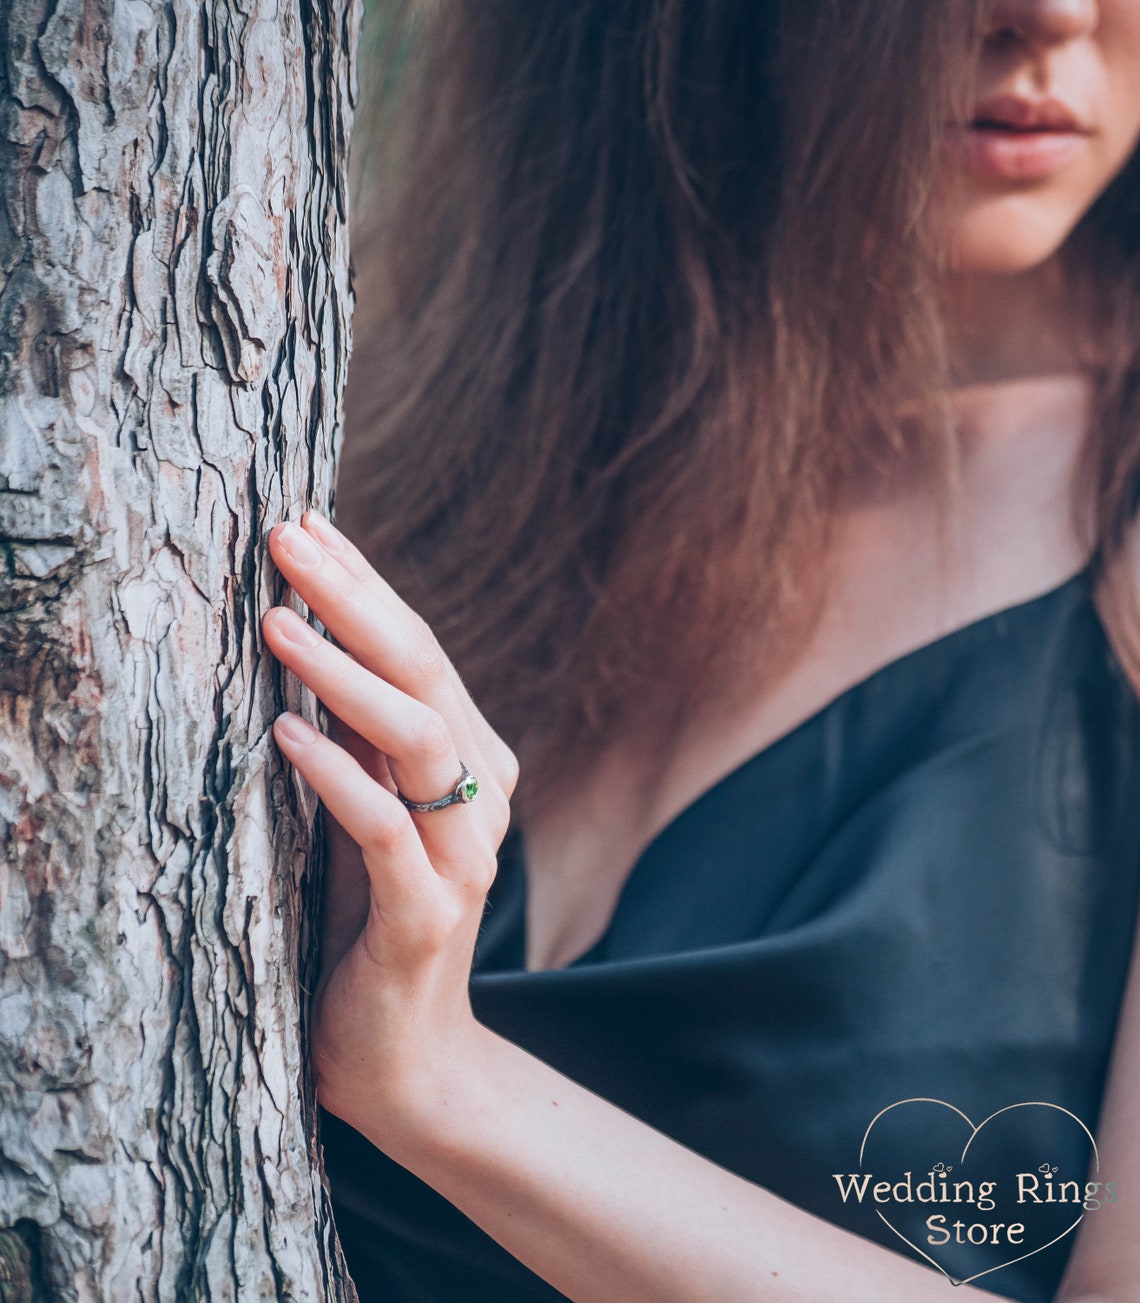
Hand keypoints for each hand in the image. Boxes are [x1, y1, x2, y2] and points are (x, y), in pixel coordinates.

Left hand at [261, 511, 517, 1141]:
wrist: (406, 1055)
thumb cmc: (368, 922)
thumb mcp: (360, 811)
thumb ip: (356, 737)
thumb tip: (303, 635)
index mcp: (471, 762)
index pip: (421, 652)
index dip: (366, 584)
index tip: (306, 524)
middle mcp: (481, 797)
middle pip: (426, 674)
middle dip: (354, 598)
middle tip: (285, 537)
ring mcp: (463, 856)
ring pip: (418, 739)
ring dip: (343, 675)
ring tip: (273, 623)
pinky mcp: (429, 916)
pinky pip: (388, 831)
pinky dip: (337, 777)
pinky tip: (283, 735)